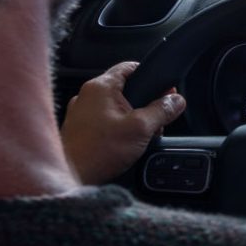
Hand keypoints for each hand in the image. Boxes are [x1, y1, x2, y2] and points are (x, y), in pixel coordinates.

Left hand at [60, 62, 185, 184]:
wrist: (69, 178)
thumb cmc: (98, 151)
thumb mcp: (141, 128)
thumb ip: (162, 111)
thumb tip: (177, 100)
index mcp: (100, 87)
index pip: (130, 67)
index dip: (151, 76)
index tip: (165, 91)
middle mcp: (87, 95)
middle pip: (126, 89)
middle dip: (145, 104)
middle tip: (156, 120)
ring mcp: (80, 112)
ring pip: (116, 106)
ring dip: (132, 118)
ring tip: (140, 136)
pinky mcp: (79, 129)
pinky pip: (105, 120)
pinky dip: (118, 128)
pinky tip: (125, 144)